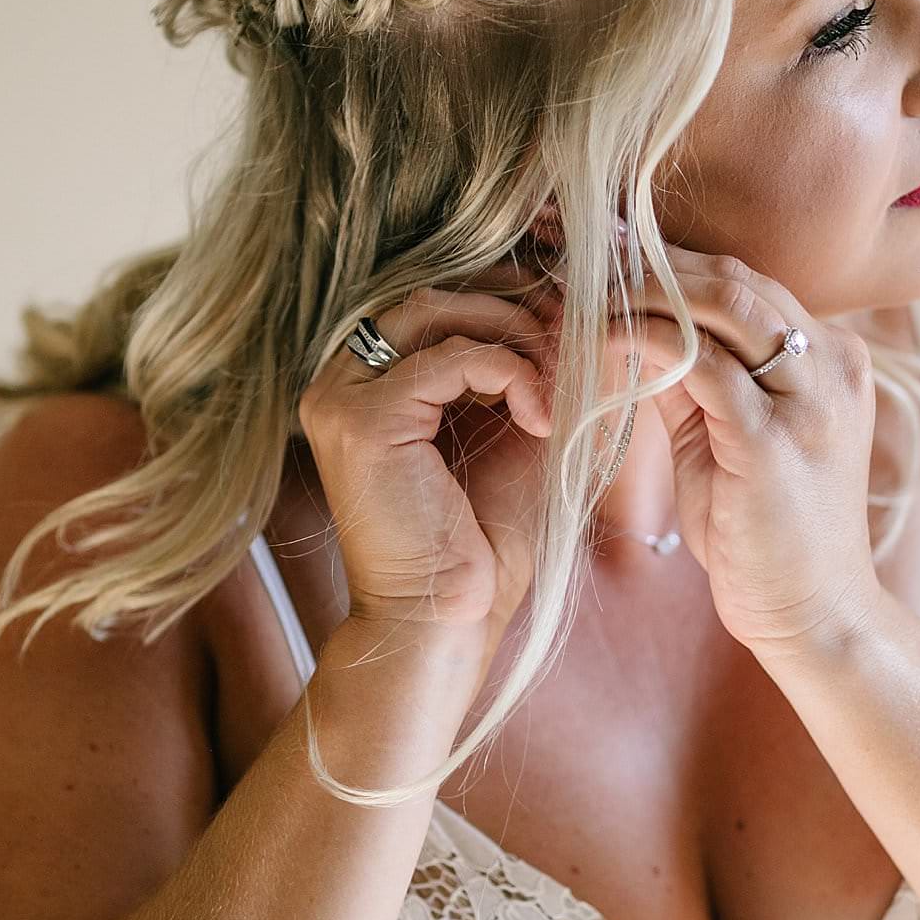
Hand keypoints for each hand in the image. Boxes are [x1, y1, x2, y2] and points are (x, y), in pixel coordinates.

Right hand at [296, 257, 561, 642]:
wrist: (445, 623)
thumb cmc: (478, 546)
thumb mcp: (514, 437)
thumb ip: (530, 374)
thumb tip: (578, 312)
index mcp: (365, 385)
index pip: (435, 306)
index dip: (505, 306)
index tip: (567, 333)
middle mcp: (340, 382)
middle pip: (433, 297)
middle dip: (513, 312)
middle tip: (571, 345)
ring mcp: (342, 397)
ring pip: (438, 312)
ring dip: (516, 338)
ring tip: (559, 385)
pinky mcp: (364, 420)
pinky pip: (453, 358)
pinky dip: (511, 374)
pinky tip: (540, 419)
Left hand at [594, 240, 884, 661]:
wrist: (814, 616)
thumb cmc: (765, 533)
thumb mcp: (728, 438)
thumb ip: (695, 381)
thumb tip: (635, 328)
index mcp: (829, 357)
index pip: (742, 281)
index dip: (667, 259)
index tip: (600, 246)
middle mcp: (833, 362)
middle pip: (731, 278)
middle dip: (646, 259)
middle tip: (574, 250)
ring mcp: (811, 398)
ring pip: (720, 303)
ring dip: (638, 290)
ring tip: (575, 288)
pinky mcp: (775, 439)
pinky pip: (700, 363)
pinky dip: (641, 339)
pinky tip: (595, 337)